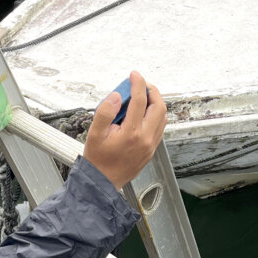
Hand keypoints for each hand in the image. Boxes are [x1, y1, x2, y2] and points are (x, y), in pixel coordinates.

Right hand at [83, 71, 166, 188]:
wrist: (102, 181)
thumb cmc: (98, 160)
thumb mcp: (94, 133)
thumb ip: (105, 112)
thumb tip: (117, 96)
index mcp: (131, 133)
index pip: (139, 101)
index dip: (138, 83)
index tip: (134, 75)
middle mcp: (145, 139)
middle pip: (159, 107)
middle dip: (152, 91)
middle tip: (141, 85)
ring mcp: (150, 145)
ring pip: (163, 117)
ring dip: (156, 104)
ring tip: (143, 98)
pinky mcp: (151, 150)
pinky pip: (160, 128)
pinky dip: (155, 116)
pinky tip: (144, 113)